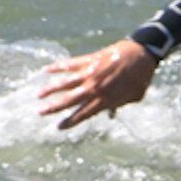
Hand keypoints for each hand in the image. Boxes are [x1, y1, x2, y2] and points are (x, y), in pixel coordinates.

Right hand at [38, 40, 157, 129]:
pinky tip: (45, 70)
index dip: (70, 121)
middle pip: (69, 100)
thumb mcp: (134, 97)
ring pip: (65, 83)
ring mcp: (90, 73)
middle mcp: (95, 87)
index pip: (83, 114)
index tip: (59, 127)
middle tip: (40, 112)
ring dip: (50, 89)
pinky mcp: (89, 60)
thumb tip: (111, 114)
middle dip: (53, 107)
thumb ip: (120, 105)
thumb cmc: (141, 77)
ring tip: (38, 95)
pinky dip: (57, 67)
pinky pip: (69, 64)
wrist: (142, 54)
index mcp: (106, 99)